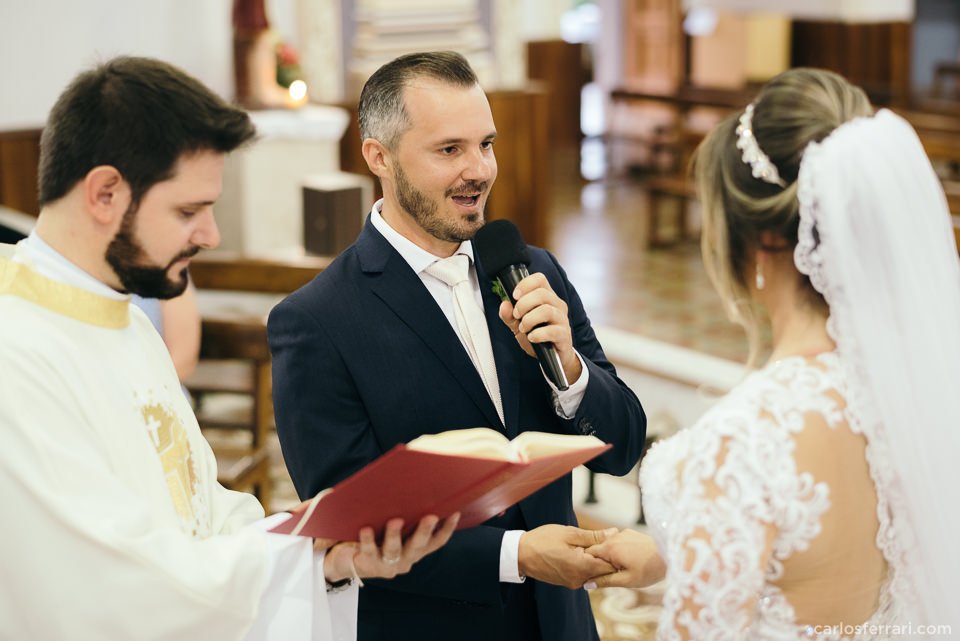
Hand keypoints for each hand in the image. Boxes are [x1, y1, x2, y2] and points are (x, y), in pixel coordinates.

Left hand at [323, 513, 459, 581]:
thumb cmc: (377, 534)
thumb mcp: (394, 525)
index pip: (436, 542)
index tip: (455, 512)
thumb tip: (414, 486)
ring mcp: (388, 564)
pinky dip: (368, 540)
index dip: (447, 529)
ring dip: (395, 535)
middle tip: (430, 516)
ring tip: (395, 520)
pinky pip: (369, 550)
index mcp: (416, 550)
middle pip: (418, 545)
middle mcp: (406, 559)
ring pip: (394, 550)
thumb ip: (405, 513)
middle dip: (425, 530)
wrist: (348, 559)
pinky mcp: (369, 563)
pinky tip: (365, 528)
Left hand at [498, 272, 582, 384]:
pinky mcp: (564, 335)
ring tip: (523, 328)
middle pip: (542, 293)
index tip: (514, 296)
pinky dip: (537, 334)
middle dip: (523, 304)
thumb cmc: (538, 337)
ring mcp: (562, 320)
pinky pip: (551, 331)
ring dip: (529, 319)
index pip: (540, 279)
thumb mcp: (519, 326)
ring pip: (546, 310)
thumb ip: (509, 316)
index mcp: (547, 297)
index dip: (525, 284)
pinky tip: (532, 338)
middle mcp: (557, 305)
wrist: (553, 358)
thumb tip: (504, 305)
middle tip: (516, 315)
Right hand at [518, 524, 617, 588]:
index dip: (613, 552)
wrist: (520, 555)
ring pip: (593, 573)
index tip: (610, 540)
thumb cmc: (543, 540)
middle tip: (597, 539)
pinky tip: (577, 552)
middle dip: (605, 556)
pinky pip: (583, 575)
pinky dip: (584, 565)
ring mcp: (573, 583)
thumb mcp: (569, 533)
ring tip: (586, 544)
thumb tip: (614, 533)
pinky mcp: (567, 582)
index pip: (611, 566)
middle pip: (603, 571)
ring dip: (594, 560)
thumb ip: (593, 536)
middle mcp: (579, 580)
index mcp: (582, 567)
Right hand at [584, 529, 665, 588]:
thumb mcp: (626, 580)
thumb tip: (587, 584)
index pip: (588, 553)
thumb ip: (605, 581)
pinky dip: (619, 550)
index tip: (594, 574)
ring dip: (610, 555)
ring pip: (608, 545)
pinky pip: (618, 541)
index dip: (589, 564)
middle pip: (598, 548)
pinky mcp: (631, 533)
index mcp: (609, 548)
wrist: (670, 555)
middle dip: (600, 561)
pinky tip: (630, 560)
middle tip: (611, 574)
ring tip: (623, 568)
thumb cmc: (649, 570)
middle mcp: (614, 537)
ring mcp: (623, 533)